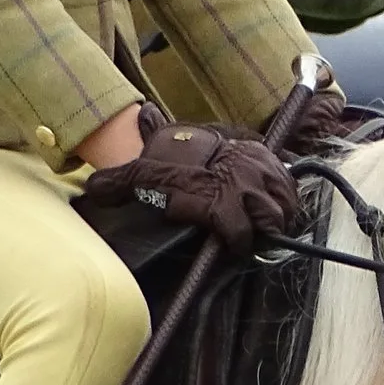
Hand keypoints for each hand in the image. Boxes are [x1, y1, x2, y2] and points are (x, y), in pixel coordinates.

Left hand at [77, 115, 301, 250]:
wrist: (200, 136)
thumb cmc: (173, 163)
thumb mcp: (145, 172)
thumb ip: (120, 183)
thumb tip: (91, 189)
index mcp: (215, 197)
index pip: (238, 236)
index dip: (238, 246)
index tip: (233, 247)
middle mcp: (243, 187)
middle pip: (270, 224)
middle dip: (262, 233)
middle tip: (250, 237)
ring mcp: (263, 176)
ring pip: (284, 210)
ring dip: (277, 219)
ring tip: (264, 225)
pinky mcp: (278, 168)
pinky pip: (293, 192)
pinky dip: (287, 201)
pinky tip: (276, 207)